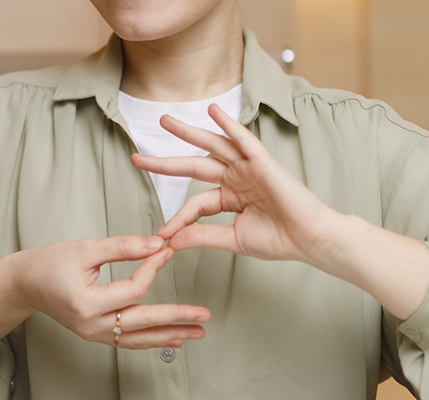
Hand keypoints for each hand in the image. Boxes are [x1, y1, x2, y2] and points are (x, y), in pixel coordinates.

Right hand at [10, 236, 210, 348]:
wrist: (24, 283)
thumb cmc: (49, 263)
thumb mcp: (85, 249)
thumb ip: (123, 247)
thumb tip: (158, 245)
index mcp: (87, 303)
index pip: (133, 289)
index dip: (153, 268)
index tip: (167, 250)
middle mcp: (91, 325)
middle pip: (142, 322)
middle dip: (176, 318)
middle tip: (204, 315)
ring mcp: (93, 334)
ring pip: (138, 338)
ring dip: (169, 335)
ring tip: (196, 333)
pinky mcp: (95, 334)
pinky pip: (128, 341)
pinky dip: (151, 340)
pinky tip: (172, 339)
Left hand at [131, 105, 336, 266]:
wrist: (309, 240)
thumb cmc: (278, 240)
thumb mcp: (232, 239)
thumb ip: (202, 236)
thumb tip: (171, 240)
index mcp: (229, 197)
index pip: (194, 203)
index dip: (178, 217)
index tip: (164, 235)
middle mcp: (236, 178)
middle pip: (193, 165)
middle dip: (165, 161)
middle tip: (136, 157)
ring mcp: (249, 168)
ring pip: (212, 146)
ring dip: (188, 133)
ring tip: (165, 121)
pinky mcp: (264, 163)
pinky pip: (244, 140)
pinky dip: (229, 125)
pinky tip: (214, 112)